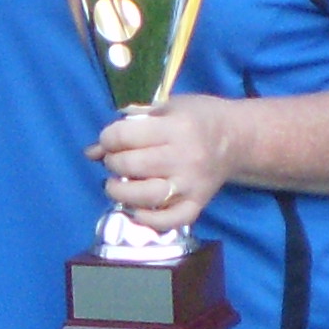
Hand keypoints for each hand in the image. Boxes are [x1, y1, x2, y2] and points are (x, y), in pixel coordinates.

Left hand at [88, 97, 242, 232]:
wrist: (237, 137)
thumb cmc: (197, 117)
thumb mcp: (165, 108)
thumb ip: (129, 125)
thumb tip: (91, 151)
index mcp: (176, 127)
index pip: (126, 136)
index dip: (108, 138)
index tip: (110, 140)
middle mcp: (184, 157)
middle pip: (132, 166)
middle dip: (112, 163)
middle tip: (115, 161)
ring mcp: (192, 184)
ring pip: (146, 196)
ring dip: (120, 192)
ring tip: (116, 184)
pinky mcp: (198, 203)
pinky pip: (170, 220)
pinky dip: (149, 219)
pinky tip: (136, 209)